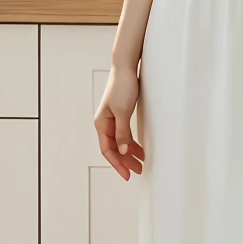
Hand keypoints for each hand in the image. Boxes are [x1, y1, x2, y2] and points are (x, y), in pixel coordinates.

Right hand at [94, 63, 144, 180]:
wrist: (125, 68)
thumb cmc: (122, 87)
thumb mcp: (123, 112)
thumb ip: (122, 133)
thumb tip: (124, 151)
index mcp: (101, 124)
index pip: (108, 150)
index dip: (117, 164)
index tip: (127, 175)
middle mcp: (105, 124)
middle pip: (114, 149)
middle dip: (125, 161)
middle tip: (137, 171)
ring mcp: (112, 120)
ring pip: (120, 143)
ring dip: (129, 154)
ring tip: (141, 164)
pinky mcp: (121, 116)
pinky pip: (124, 135)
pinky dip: (132, 143)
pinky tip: (139, 149)